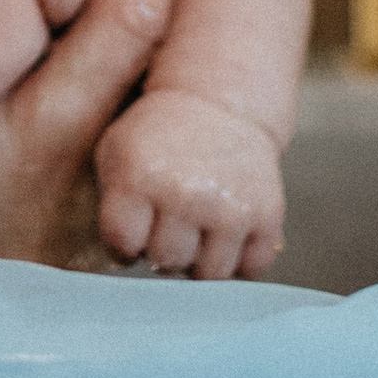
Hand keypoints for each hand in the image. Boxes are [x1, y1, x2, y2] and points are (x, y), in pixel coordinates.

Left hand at [96, 90, 285, 279]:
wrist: (220, 103)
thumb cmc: (160, 135)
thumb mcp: (116, 152)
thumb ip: (109, 204)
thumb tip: (123, 262)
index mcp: (140, 178)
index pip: (123, 245)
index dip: (124, 243)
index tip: (132, 230)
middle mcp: (186, 195)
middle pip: (166, 262)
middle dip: (162, 250)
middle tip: (167, 227)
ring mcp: (229, 208)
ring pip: (209, 275)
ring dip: (199, 262)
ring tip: (196, 235)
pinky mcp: (267, 215)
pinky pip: (251, 269)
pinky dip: (239, 262)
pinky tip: (226, 238)